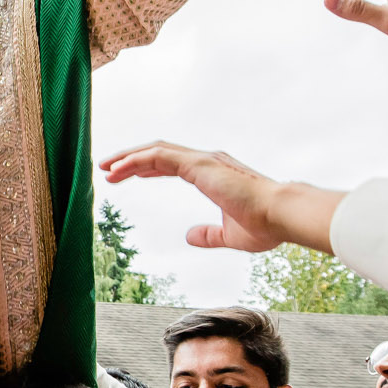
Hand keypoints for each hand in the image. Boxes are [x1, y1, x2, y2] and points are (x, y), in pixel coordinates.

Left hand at [100, 141, 341, 254]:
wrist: (282, 217)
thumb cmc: (265, 225)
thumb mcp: (229, 236)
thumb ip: (208, 236)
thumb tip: (188, 236)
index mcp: (212, 173)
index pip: (171, 164)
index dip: (147, 168)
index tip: (127, 176)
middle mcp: (206, 161)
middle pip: (159, 153)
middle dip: (131, 160)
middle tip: (108, 170)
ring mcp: (203, 160)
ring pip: (155, 151)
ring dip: (128, 158)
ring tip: (105, 168)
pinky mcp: (200, 165)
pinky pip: (159, 157)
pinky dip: (136, 161)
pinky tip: (119, 171)